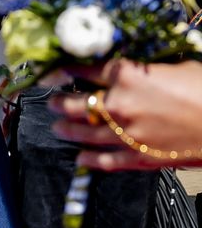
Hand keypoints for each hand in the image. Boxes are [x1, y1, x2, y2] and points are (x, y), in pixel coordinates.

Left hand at [49, 59, 201, 170]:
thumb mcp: (174, 67)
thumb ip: (144, 70)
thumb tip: (130, 70)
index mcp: (127, 75)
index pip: (83, 70)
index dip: (63, 72)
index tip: (53, 75)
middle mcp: (118, 104)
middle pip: (74, 104)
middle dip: (59, 103)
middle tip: (53, 103)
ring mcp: (125, 133)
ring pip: (82, 133)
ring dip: (66, 130)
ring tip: (58, 127)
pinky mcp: (138, 157)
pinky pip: (104, 161)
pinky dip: (89, 160)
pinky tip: (80, 158)